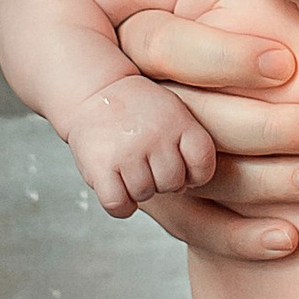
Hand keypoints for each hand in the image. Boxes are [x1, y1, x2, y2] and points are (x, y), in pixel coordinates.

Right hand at [62, 77, 217, 218]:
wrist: (95, 91)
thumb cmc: (139, 108)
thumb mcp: (173, 110)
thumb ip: (187, 143)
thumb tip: (187, 185)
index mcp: (179, 120)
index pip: (203, 161)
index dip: (197, 174)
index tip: (186, 171)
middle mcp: (155, 135)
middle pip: (173, 183)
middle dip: (163, 182)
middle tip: (150, 166)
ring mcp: (128, 151)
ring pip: (145, 194)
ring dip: (138, 190)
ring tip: (131, 170)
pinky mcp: (101, 167)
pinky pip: (119, 205)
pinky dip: (121, 206)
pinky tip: (119, 189)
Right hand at [119, 8, 298, 262]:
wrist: (148, 42)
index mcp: (134, 34)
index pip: (163, 47)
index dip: (224, 56)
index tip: (286, 64)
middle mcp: (134, 95)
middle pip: (190, 118)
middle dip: (265, 127)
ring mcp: (145, 149)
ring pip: (197, 177)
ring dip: (264, 183)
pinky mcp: (162, 193)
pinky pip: (192, 223)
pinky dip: (238, 236)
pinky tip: (286, 238)